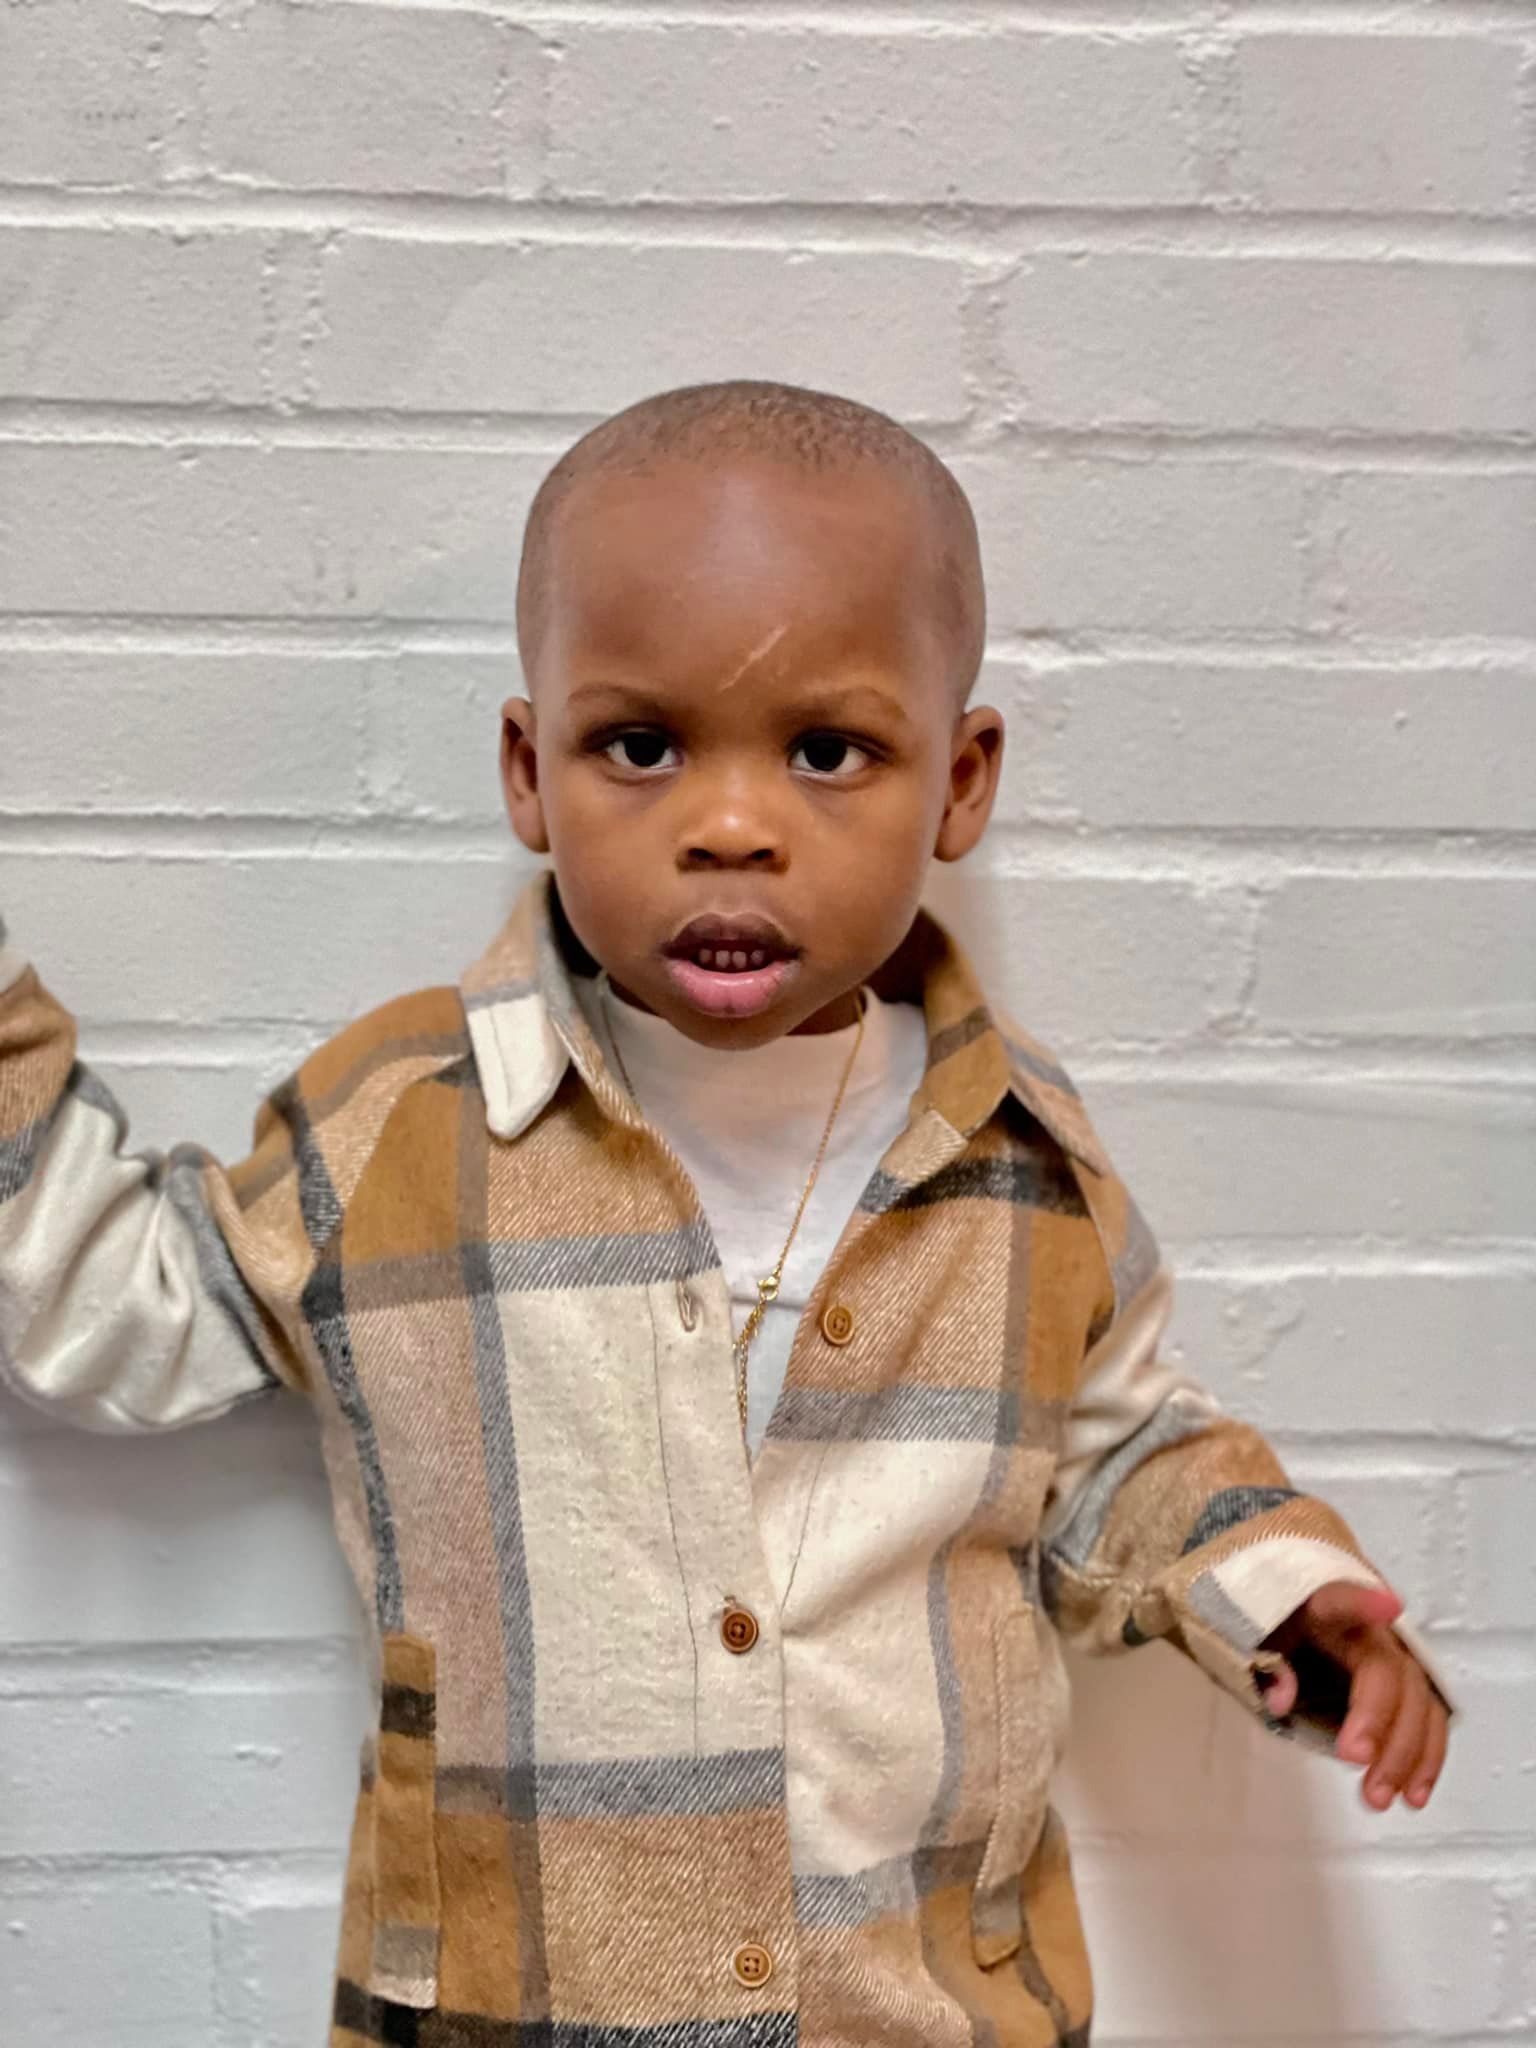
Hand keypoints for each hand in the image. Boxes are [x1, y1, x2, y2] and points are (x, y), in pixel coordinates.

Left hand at [1256, 1581, 1449, 1810]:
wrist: (1289, 1626)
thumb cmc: (1272, 1631)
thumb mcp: (1253, 1642)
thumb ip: (1266, 1664)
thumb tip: (1281, 1698)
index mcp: (1324, 1606)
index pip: (1343, 1600)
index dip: (1365, 1603)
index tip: (1390, 1607)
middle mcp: (1369, 1629)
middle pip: (1391, 1669)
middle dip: (1382, 1719)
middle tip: (1357, 1762)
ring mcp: (1395, 1657)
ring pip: (1420, 1700)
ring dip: (1407, 1752)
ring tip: (1383, 1794)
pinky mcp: (1408, 1688)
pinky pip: (1428, 1720)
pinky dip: (1425, 1758)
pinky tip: (1414, 1793)